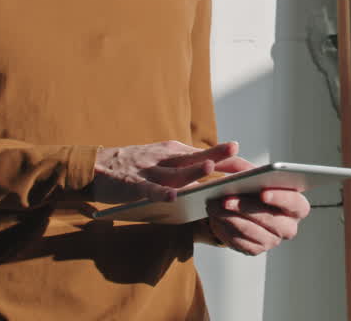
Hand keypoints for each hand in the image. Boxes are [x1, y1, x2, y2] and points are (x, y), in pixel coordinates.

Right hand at [93, 140, 237, 203]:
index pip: (210, 156)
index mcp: (176, 152)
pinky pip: (149, 189)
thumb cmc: (135, 167)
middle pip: (198, 158)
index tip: (255, 168)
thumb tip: (217, 181)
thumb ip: (188, 171)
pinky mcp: (133, 183)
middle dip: (222, 160)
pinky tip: (173, 196)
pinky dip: (161, 192)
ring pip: (176, 171)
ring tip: (212, 168)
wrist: (95, 167)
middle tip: (244, 162)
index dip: (232, 162)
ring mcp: (150, 169)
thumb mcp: (164, 163)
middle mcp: (166, 158)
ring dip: (194, 170)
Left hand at [202, 155, 310, 255]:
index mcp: (297, 206)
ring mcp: (272, 240)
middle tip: (226, 199)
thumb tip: (242, 176)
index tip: (263, 192)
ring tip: (213, 206)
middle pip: (270, 220)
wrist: (247, 209)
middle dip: (246, 208)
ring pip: (250, 231)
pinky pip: (239, 242)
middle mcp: (288, 227)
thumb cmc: (256, 189)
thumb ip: (256, 175)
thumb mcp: (260, 178)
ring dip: (229, 218)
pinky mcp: (255, 249)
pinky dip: (224, 229)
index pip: (294, 203)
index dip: (280, 198)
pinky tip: (214, 218)